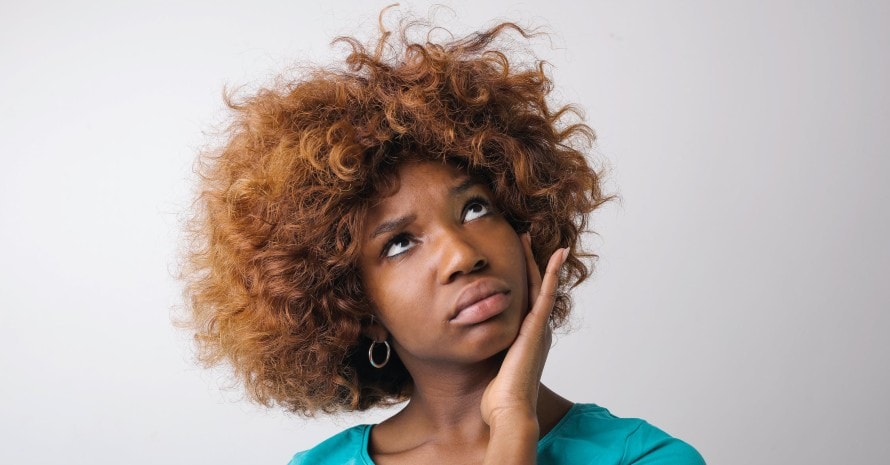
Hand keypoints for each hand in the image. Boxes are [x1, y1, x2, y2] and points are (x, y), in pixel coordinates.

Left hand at [481, 233, 567, 430]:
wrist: (509, 412)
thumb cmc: (496, 399)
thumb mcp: (489, 368)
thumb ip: (485, 353)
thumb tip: (467, 347)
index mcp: (526, 340)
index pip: (524, 302)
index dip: (521, 280)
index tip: (514, 261)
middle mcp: (536, 331)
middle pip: (534, 289)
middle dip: (530, 264)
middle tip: (523, 240)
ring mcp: (539, 328)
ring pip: (540, 286)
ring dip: (538, 260)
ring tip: (532, 238)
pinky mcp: (537, 328)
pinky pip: (546, 293)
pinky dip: (552, 272)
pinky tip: (557, 254)